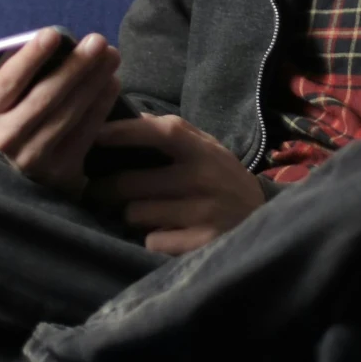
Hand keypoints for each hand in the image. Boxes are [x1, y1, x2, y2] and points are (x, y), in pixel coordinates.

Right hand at [0, 28, 120, 195]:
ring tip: (110, 56)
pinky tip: (112, 83)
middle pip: (43, 97)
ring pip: (67, 114)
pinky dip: (101, 105)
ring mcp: (31, 158)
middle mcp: (4, 136)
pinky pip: (84, 132)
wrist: (38, 165)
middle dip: (74, 66)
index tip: (53, 33)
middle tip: (96, 41)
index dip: (30, 57)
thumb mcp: (19, 93)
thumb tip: (66, 47)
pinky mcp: (59, 171)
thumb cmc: (31, 111)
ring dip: (93, 81)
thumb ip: (33, 73)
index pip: (7, 81)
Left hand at [84, 113, 266, 252]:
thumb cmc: (224, 180)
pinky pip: (152, 242)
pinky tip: (166, 234)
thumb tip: (131, 117)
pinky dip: (153, 239)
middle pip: (132, 183)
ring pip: (136, 214)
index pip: (160, 132)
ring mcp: (203, 214)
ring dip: (131, 215)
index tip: (95, 136)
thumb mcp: (209, 150)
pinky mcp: (201, 244)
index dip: (125, 132)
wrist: (265, 222)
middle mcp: (203, 179)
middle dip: (105, 189)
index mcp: (203, 151)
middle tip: (96, 191)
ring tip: (142, 213)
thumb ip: (176, 133)